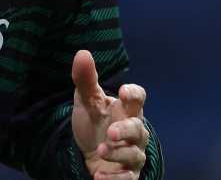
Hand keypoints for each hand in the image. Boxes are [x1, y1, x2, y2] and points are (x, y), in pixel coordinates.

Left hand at [71, 49, 149, 179]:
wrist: (89, 153)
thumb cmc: (94, 122)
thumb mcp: (86, 101)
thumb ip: (85, 79)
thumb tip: (82, 53)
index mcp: (126, 109)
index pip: (138, 99)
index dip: (135, 95)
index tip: (125, 92)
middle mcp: (134, 132)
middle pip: (138, 129)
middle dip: (126, 130)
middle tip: (111, 132)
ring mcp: (133, 154)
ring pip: (134, 155)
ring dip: (119, 154)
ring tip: (101, 150)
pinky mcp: (128, 174)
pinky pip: (128, 178)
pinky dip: (116, 178)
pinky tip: (100, 177)